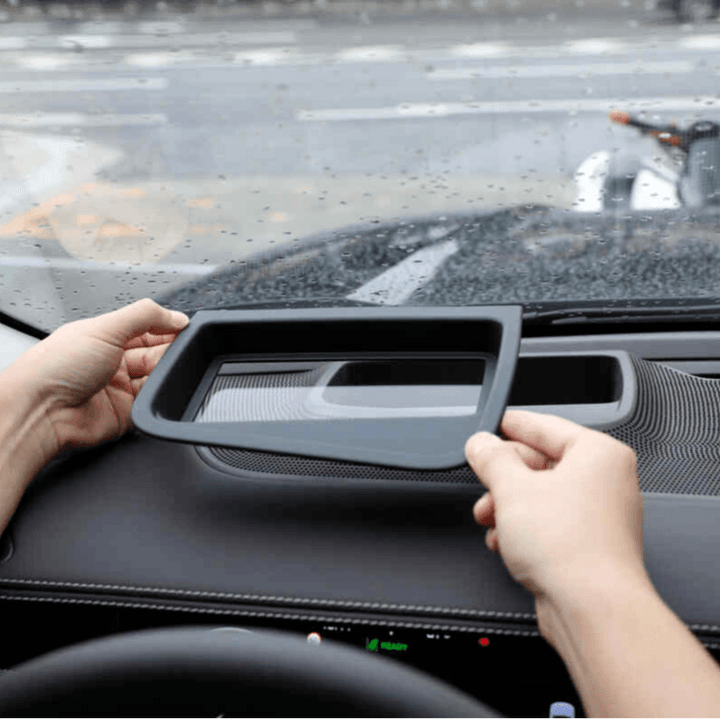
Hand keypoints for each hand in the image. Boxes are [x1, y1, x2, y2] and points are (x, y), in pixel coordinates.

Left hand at [19, 298, 189, 455]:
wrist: (40, 412)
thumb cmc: (54, 368)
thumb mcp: (104, 328)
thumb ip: (145, 316)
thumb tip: (177, 316)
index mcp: (103, 336)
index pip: (146, 327)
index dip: (166, 326)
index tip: (185, 326)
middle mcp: (112, 361)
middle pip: (155, 352)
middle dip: (168, 350)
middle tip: (175, 349)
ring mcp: (119, 388)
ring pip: (157, 376)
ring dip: (164, 372)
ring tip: (161, 371)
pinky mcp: (126, 413)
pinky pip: (153, 402)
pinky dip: (159, 395)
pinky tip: (155, 389)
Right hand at [465, 410, 647, 603]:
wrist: (591, 609)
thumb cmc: (570, 548)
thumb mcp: (512, 489)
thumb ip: (491, 459)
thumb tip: (481, 444)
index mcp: (598, 454)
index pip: (546, 426)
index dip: (512, 426)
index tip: (490, 426)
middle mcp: (606, 482)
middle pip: (541, 464)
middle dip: (504, 477)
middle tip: (482, 478)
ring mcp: (600, 516)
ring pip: (541, 497)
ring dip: (508, 507)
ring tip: (489, 517)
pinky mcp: (589, 546)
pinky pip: (549, 525)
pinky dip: (523, 530)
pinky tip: (505, 541)